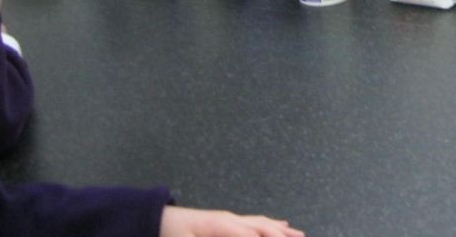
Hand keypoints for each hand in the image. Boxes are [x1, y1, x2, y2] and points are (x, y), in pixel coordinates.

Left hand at [159, 206, 303, 236]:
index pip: (254, 234)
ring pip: (262, 224)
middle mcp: (230, 219)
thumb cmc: (169, 234)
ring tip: (299, 233)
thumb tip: (249, 235)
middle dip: (282, 235)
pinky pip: (254, 223)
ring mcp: (229, 219)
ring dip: (281, 230)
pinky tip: (280, 224)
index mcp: (222, 225)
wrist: (156, 220)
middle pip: (263, 227)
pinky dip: (270, 225)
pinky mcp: (226, 222)